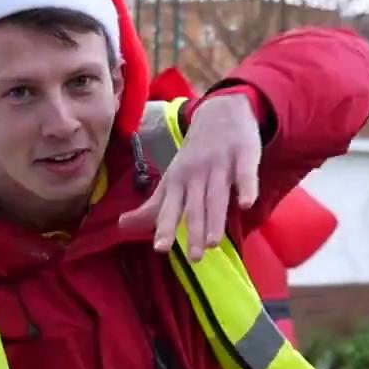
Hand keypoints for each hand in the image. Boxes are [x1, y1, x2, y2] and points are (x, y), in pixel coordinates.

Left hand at [117, 93, 260, 258]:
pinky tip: (246, 204)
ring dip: (215, 218)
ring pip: (217, 195)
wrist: (221, 111)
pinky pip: (245, 175)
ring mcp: (220, 164)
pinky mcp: (244, 156)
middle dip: (192, 231)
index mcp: (178, 180)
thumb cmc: (195, 154)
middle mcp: (196, 174)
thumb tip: (122, 225)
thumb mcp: (173, 178)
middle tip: (194, 257)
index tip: (161, 249)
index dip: (165, 227)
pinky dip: (246, 188)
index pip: (170, 207)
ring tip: (213, 243)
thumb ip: (154, 205)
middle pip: (195, 206)